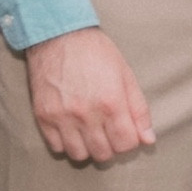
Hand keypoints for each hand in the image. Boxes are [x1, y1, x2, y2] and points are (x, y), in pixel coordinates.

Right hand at [26, 26, 154, 163]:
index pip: (126, 145)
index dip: (129, 141)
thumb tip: (148, 140)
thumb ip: (139, 110)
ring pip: (79, 155)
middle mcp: (86, 114)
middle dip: (110, 146)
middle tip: (107, 131)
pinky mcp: (43, 116)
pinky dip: (65, 143)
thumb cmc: (96, 52)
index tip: (124, 132)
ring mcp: (62, 117)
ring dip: (87, 148)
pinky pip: (56, 147)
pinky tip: (71, 128)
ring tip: (89, 132)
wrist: (59, 35)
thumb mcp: (125, 75)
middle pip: (103, 154)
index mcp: (111, 103)